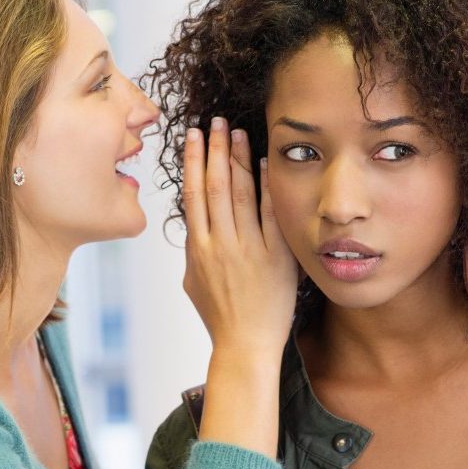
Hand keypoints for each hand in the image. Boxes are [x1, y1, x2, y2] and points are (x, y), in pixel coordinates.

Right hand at [182, 117, 297, 355]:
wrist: (245, 346)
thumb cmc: (220, 318)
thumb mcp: (193, 283)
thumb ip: (193, 252)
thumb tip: (194, 228)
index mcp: (197, 249)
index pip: (193, 194)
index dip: (194, 161)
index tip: (194, 136)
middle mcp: (219, 244)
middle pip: (215, 186)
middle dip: (215, 149)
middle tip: (216, 121)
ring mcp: (247, 250)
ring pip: (239, 194)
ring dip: (238, 159)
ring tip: (236, 133)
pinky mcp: (274, 258)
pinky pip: (269, 214)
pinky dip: (266, 187)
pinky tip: (265, 164)